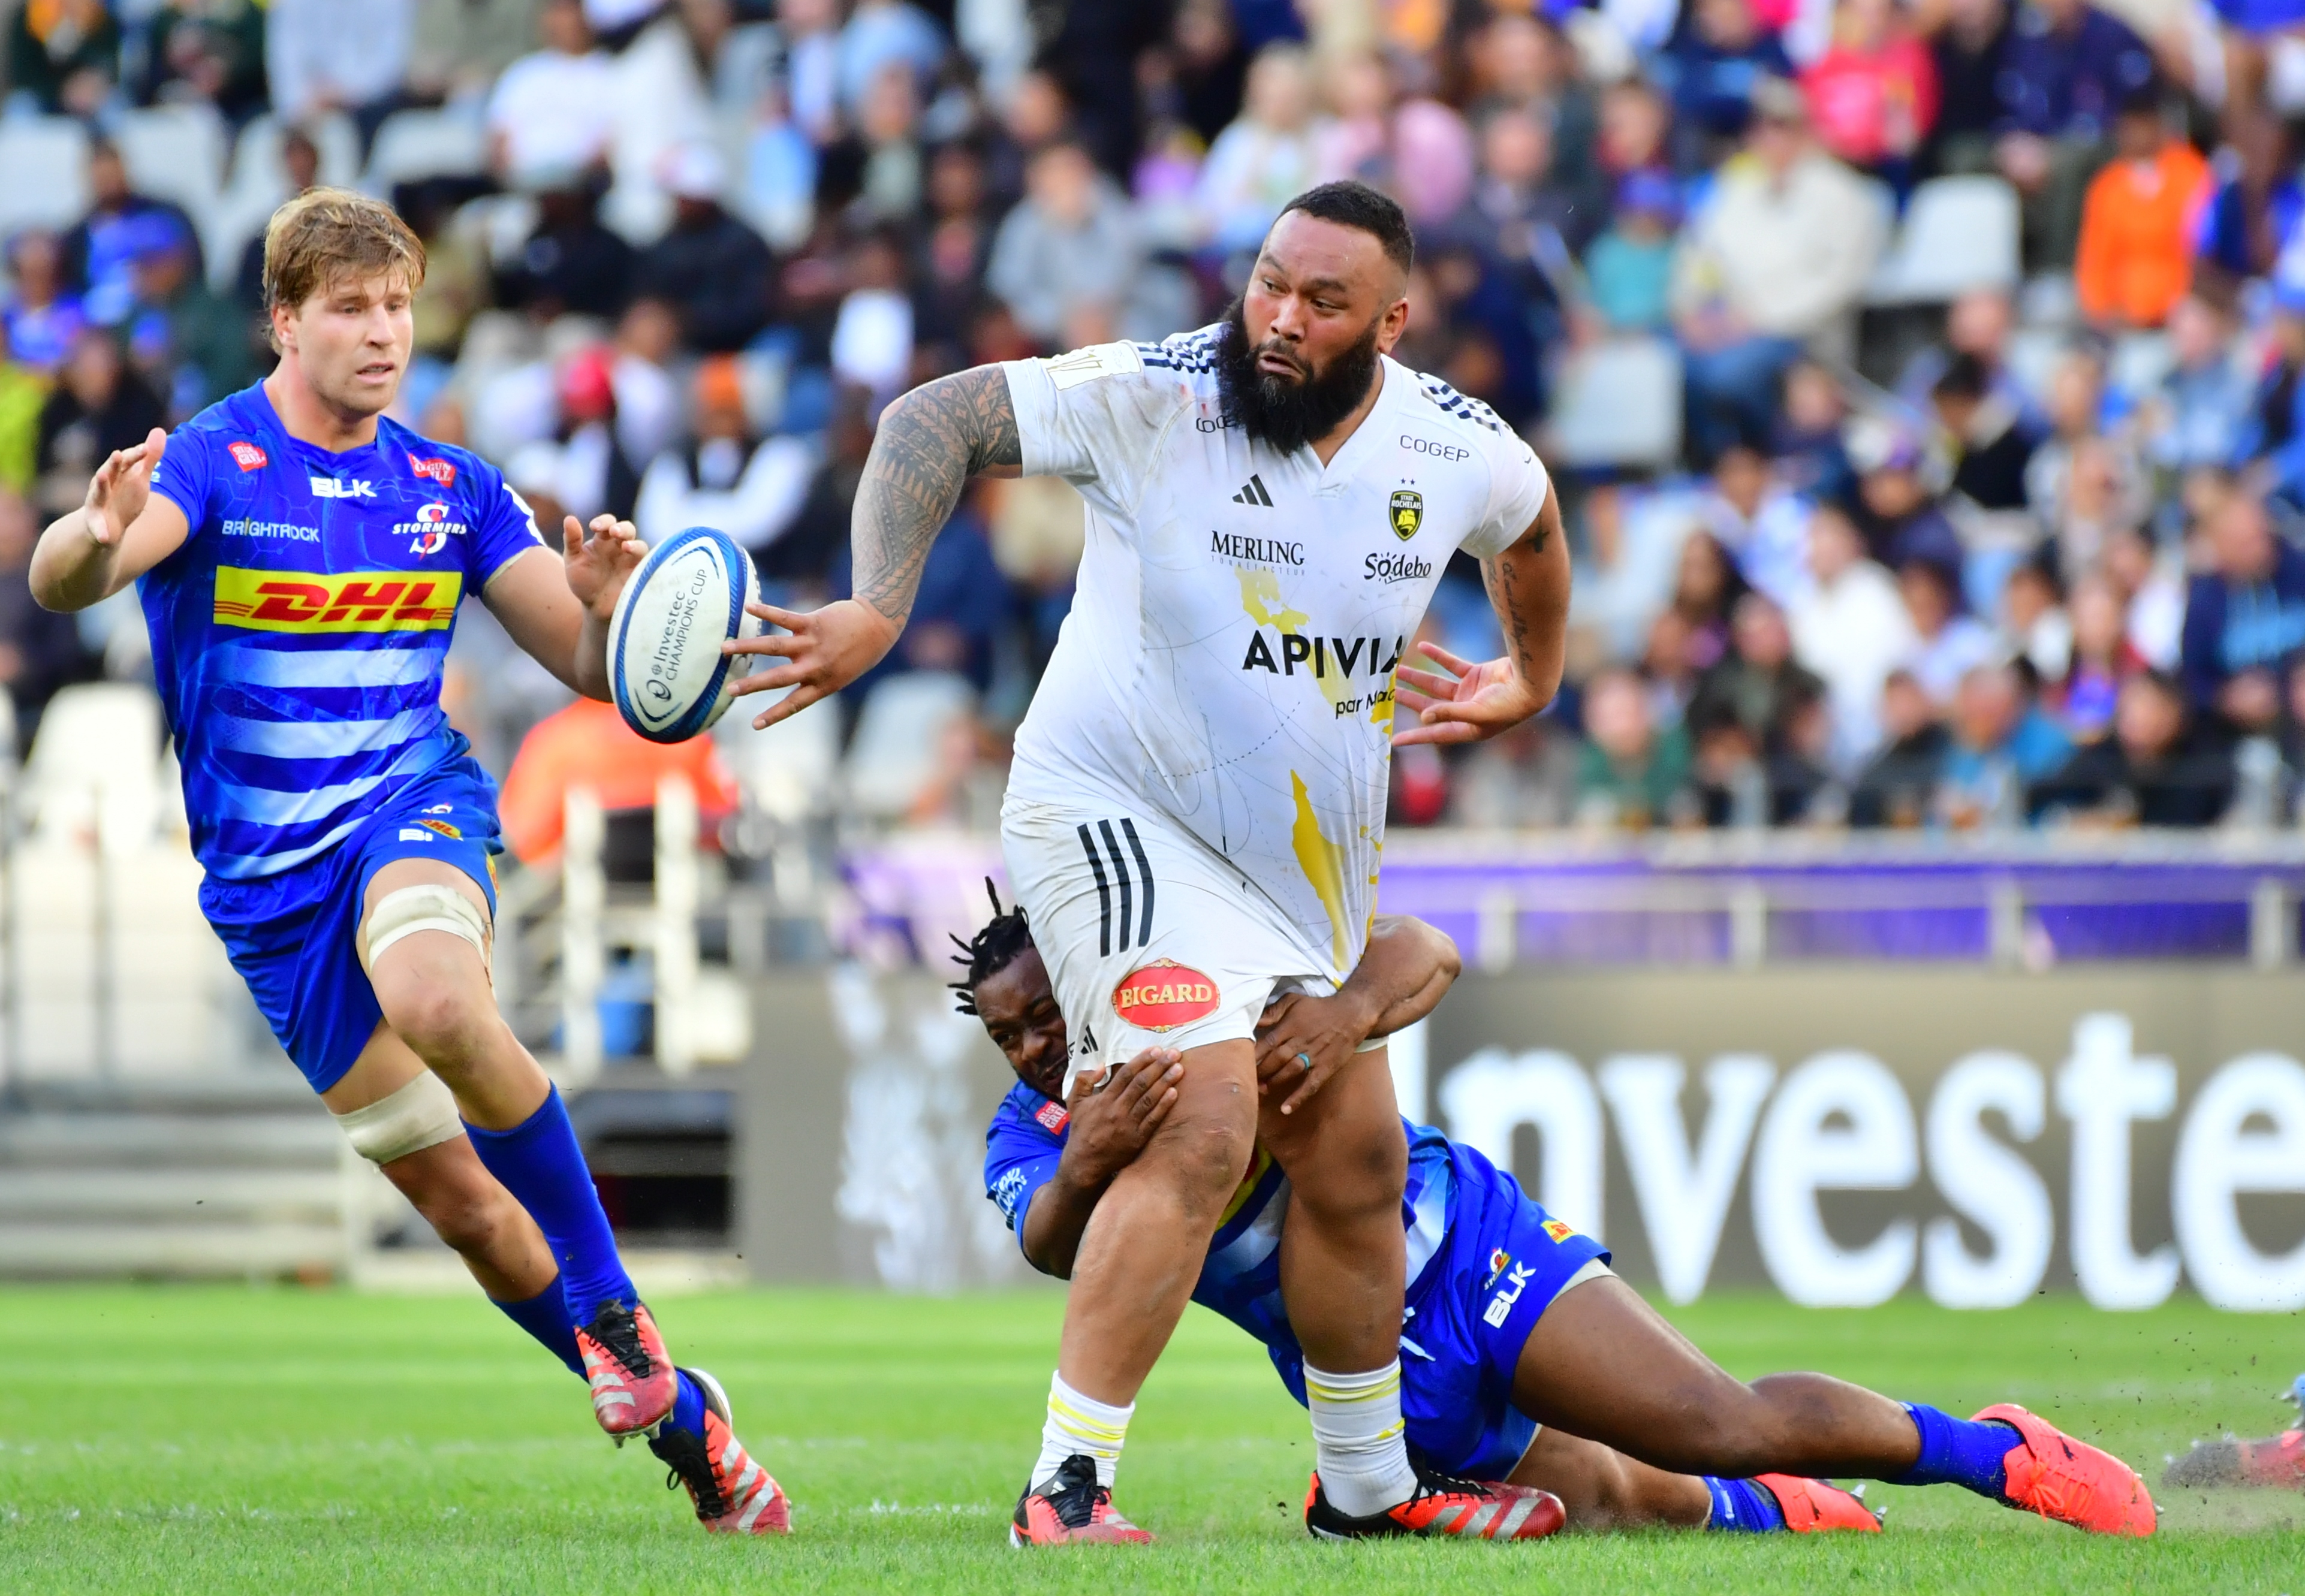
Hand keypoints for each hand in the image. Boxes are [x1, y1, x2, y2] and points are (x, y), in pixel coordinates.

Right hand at [84, 427, 164, 546]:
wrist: (108, 526)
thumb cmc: (124, 495)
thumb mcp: (138, 477)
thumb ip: (148, 457)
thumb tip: (159, 431)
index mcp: (117, 474)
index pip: (126, 461)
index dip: (135, 455)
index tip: (145, 449)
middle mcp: (105, 485)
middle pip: (109, 472)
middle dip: (113, 464)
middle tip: (118, 454)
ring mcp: (98, 503)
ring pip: (97, 493)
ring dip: (100, 485)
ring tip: (102, 476)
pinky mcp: (96, 525)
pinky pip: (98, 530)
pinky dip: (101, 533)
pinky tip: (104, 538)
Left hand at [562, 514, 644, 622]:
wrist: (595, 606)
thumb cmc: (584, 582)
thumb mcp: (573, 560)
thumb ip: (572, 540)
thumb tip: (569, 518)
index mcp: (603, 540)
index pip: (607, 523)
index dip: (603, 521)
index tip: (594, 527)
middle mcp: (620, 547)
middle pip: (627, 529)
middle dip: (622, 528)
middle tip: (614, 532)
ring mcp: (632, 560)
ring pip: (640, 545)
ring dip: (635, 544)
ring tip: (626, 547)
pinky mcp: (640, 574)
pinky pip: (648, 564)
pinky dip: (645, 561)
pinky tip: (636, 564)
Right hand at [722, 596, 900, 729]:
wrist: (878, 625)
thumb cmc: (857, 653)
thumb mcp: (840, 675)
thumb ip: (814, 679)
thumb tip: (781, 679)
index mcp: (823, 684)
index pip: (794, 704)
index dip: (774, 715)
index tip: (754, 725)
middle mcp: (815, 666)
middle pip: (778, 678)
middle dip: (752, 685)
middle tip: (729, 690)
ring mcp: (813, 644)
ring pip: (774, 647)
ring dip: (747, 646)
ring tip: (724, 647)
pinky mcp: (813, 622)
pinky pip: (784, 617)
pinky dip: (765, 611)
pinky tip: (747, 607)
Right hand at [1058, 1047, 1181, 1186]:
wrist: (1084, 1162)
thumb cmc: (1081, 1129)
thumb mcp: (1074, 1102)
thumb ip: (1083, 1080)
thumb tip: (1102, 1065)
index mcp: (1104, 1099)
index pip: (1126, 1074)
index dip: (1142, 1060)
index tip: (1155, 1049)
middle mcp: (1117, 1109)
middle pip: (1141, 1083)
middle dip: (1159, 1066)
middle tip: (1174, 1053)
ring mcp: (1129, 1125)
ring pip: (1149, 1099)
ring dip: (1165, 1082)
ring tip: (1179, 1068)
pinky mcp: (1137, 1139)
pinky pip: (1153, 1119)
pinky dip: (1164, 1105)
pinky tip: (1175, 1092)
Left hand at [1254, 989, 1378, 1115]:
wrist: (1351, 1014)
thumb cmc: (1319, 1008)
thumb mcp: (1294, 1001)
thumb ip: (1273, 1011)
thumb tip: (1254, 1021)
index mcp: (1290, 1026)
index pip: (1267, 1043)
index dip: (1253, 1054)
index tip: (1239, 1061)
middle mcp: (1300, 1042)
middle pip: (1275, 1059)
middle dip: (1260, 1070)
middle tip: (1246, 1079)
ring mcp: (1314, 1056)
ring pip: (1289, 1071)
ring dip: (1274, 1082)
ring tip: (1261, 1090)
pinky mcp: (1325, 1067)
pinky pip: (1310, 1085)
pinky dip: (1298, 1097)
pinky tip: (1286, 1109)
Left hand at [1392, 642, 1542, 746]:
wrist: (1532, 683)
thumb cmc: (1508, 706)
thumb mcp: (1476, 713)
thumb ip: (1448, 713)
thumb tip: (1424, 717)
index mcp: (1466, 728)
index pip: (1435, 733)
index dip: (1415, 737)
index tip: (1394, 740)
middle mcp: (1465, 711)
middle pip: (1430, 706)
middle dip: (1409, 699)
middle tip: (1388, 693)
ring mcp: (1469, 692)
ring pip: (1436, 684)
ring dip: (1418, 676)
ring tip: (1397, 670)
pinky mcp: (1475, 674)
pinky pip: (1451, 665)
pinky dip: (1438, 656)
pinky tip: (1422, 647)